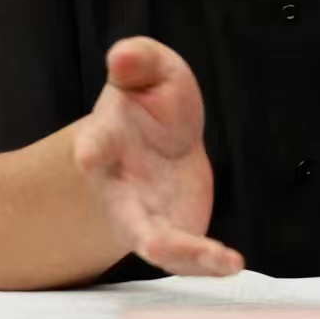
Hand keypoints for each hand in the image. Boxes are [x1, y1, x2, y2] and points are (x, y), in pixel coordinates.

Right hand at [73, 37, 244, 276]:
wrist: (162, 142)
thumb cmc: (149, 104)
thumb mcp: (150, 70)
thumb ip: (138, 61)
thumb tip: (122, 55)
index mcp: (108, 139)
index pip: (97, 144)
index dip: (92, 148)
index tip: (87, 154)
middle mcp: (120, 186)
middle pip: (124, 214)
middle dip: (142, 232)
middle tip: (157, 248)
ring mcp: (145, 215)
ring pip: (158, 244)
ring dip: (185, 255)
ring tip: (220, 261)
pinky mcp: (172, 231)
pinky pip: (186, 255)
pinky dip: (208, 263)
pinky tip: (232, 263)